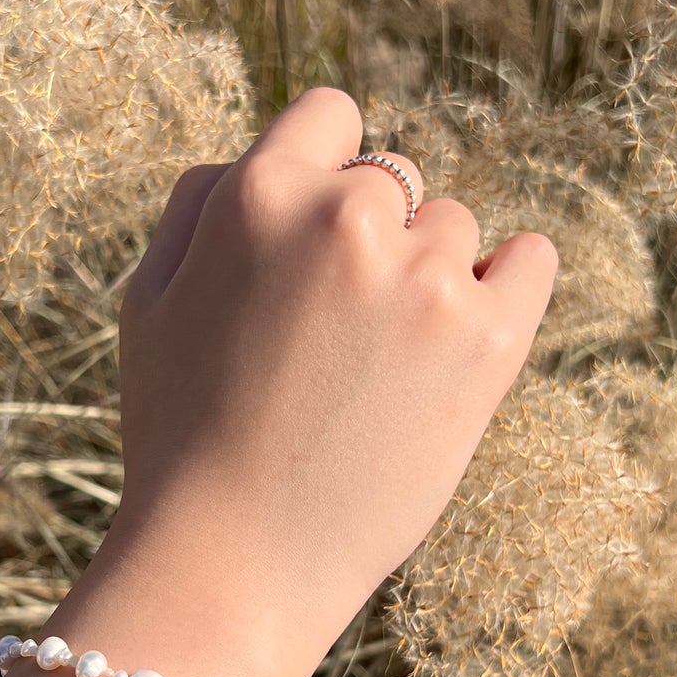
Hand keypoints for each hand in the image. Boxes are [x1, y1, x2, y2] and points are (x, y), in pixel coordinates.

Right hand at [0, 88, 555, 676]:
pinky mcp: (488, 340)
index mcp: (259, 193)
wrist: (233, 561)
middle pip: (392, 178)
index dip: (324, 170)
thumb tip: (251, 160)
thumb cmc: (178, 433)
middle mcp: (349, 217)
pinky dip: (510, 282)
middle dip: (368, 236)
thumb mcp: (146, 300)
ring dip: (424, 277)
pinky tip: (472, 326)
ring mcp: (425, 277)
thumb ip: (200, 206)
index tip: (317, 234)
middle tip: (332, 330)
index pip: (330, 115)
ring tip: (375, 368)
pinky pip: (530, 261)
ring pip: (451, 230)